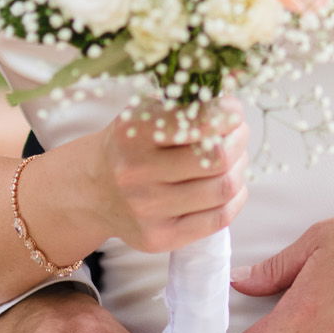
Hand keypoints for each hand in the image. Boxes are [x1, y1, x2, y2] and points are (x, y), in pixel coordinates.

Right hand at [89, 97, 248, 255]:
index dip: (227, 115)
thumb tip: (233, 93)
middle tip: (237, 133)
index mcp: (134, 132)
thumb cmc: (131, 143)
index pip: (199, 123)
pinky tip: (230, 184)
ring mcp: (147, 210)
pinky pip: (218, 219)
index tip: (233, 111)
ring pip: (223, 188)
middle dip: (238, 140)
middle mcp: (136, 173)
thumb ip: (186, 101)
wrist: (93, 189)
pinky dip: (236, 198)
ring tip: (234, 159)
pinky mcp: (159, 239)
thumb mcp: (146, 111)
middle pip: (217, 157)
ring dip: (239, 168)